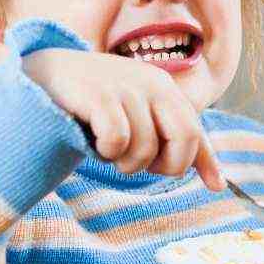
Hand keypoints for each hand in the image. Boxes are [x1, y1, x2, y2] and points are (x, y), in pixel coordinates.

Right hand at [22, 49, 224, 191]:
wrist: (44, 76)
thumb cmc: (97, 105)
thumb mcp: (141, 118)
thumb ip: (174, 142)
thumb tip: (219, 185)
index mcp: (166, 89)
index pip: (196, 132)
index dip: (203, 162)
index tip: (215, 187)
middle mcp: (153, 83)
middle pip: (185, 139)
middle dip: (166, 166)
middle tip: (139, 165)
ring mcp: (126, 87)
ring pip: (146, 148)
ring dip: (125, 162)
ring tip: (108, 148)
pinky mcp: (99, 95)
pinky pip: (118, 140)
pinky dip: (107, 151)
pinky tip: (93, 140)